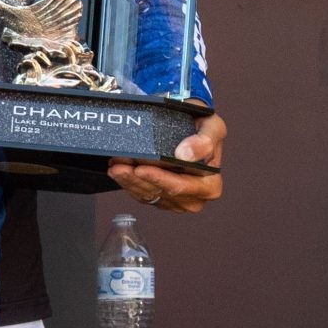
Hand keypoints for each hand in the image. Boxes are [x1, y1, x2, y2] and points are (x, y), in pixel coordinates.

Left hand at [108, 112, 224, 213]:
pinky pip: (140, 194)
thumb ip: (204, 141)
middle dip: (136, 179)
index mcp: (210, 186)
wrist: (192, 127)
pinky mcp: (160, 197)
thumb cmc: (204, 129)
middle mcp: (194, 197)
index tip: (140, 168)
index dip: (159, 179)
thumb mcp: (213, 128)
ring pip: (146, 194)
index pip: (180, 187)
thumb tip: (185, 154)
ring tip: (115, 165)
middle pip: (159, 192)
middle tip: (118, 165)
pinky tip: (118, 170)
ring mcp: (175, 199)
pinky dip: (127, 182)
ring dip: (128, 180)